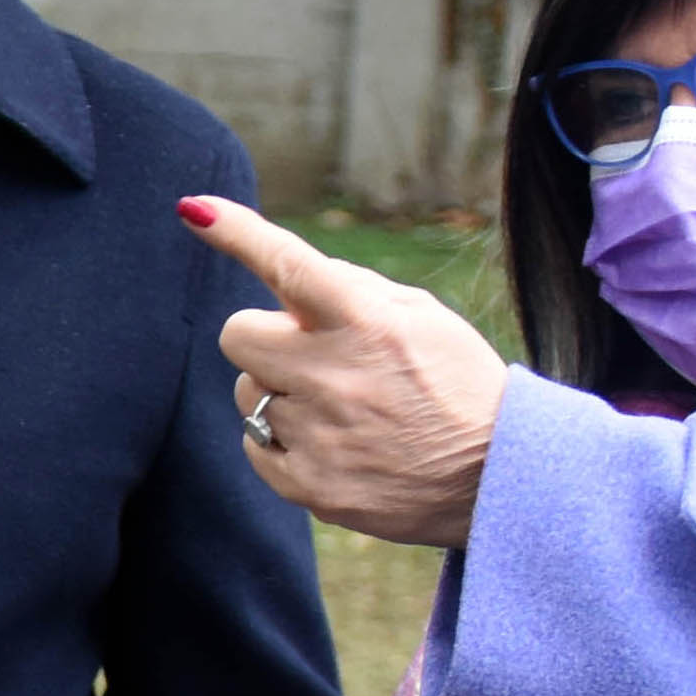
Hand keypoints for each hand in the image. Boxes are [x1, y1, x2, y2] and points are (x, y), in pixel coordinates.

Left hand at [183, 195, 506, 547]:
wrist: (500, 477)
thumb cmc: (458, 384)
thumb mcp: (422, 318)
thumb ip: (353, 292)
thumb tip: (287, 279)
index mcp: (366, 323)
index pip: (289, 265)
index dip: (237, 234)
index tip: (195, 210)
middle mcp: (333, 376)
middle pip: (237, 335)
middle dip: (265, 337)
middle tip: (308, 352)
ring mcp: (316, 434)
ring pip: (247, 393)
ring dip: (279, 391)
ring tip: (340, 407)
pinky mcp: (306, 485)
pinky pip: (253, 445)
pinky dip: (281, 440)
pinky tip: (332, 443)